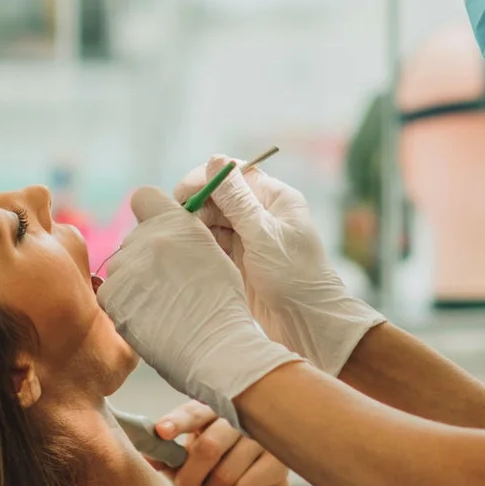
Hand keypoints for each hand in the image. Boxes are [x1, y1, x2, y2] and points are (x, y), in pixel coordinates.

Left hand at [98, 186, 299, 428]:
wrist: (214, 346)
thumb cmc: (222, 304)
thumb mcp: (212, 253)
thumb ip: (184, 237)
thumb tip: (167, 235)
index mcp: (175, 222)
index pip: (144, 196)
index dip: (150, 213)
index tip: (158, 233)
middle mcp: (145, 237)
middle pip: (133, 240)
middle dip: (145, 258)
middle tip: (169, 286)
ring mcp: (125, 267)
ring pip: (121, 268)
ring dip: (133, 283)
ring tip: (162, 308)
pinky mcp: (111, 295)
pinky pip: (111, 293)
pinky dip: (125, 305)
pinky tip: (149, 320)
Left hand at [151, 400, 290, 485]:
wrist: (261, 468)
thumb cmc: (218, 455)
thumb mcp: (192, 448)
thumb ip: (169, 453)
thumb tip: (147, 459)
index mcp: (214, 407)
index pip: (194, 412)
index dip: (177, 422)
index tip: (162, 432)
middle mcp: (242, 417)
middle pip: (208, 447)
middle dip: (189, 475)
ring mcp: (263, 438)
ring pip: (225, 473)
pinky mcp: (279, 462)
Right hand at [173, 158, 385, 375]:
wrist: (309, 326)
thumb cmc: (296, 278)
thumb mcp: (264, 235)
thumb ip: (237, 200)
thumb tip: (215, 160)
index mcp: (275, 199)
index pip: (234, 175)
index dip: (205, 180)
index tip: (181, 194)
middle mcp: (262, 214)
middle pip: (219, 197)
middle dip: (196, 206)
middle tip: (175, 224)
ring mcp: (250, 238)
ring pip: (213, 222)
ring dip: (195, 228)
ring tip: (179, 241)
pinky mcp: (240, 261)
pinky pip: (213, 244)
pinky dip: (200, 246)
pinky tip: (186, 254)